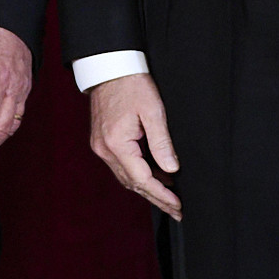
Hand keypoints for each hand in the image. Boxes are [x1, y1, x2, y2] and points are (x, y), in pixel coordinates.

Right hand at [85, 71, 181, 218]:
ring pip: (127, 177)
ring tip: (171, 197)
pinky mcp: (103, 142)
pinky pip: (122, 166)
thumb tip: (172, 169)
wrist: (110, 67)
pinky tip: (157, 176)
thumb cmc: (131, 84)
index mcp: (117, 144)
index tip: (177, 205)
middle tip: (177, 210)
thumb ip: (162, 143)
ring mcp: (101, 147)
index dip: (161, 194)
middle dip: (156, 198)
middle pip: (133, 183)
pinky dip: (139, 174)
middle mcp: (105, 150)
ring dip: (148, 188)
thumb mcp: (153, 111)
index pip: (142, 179)